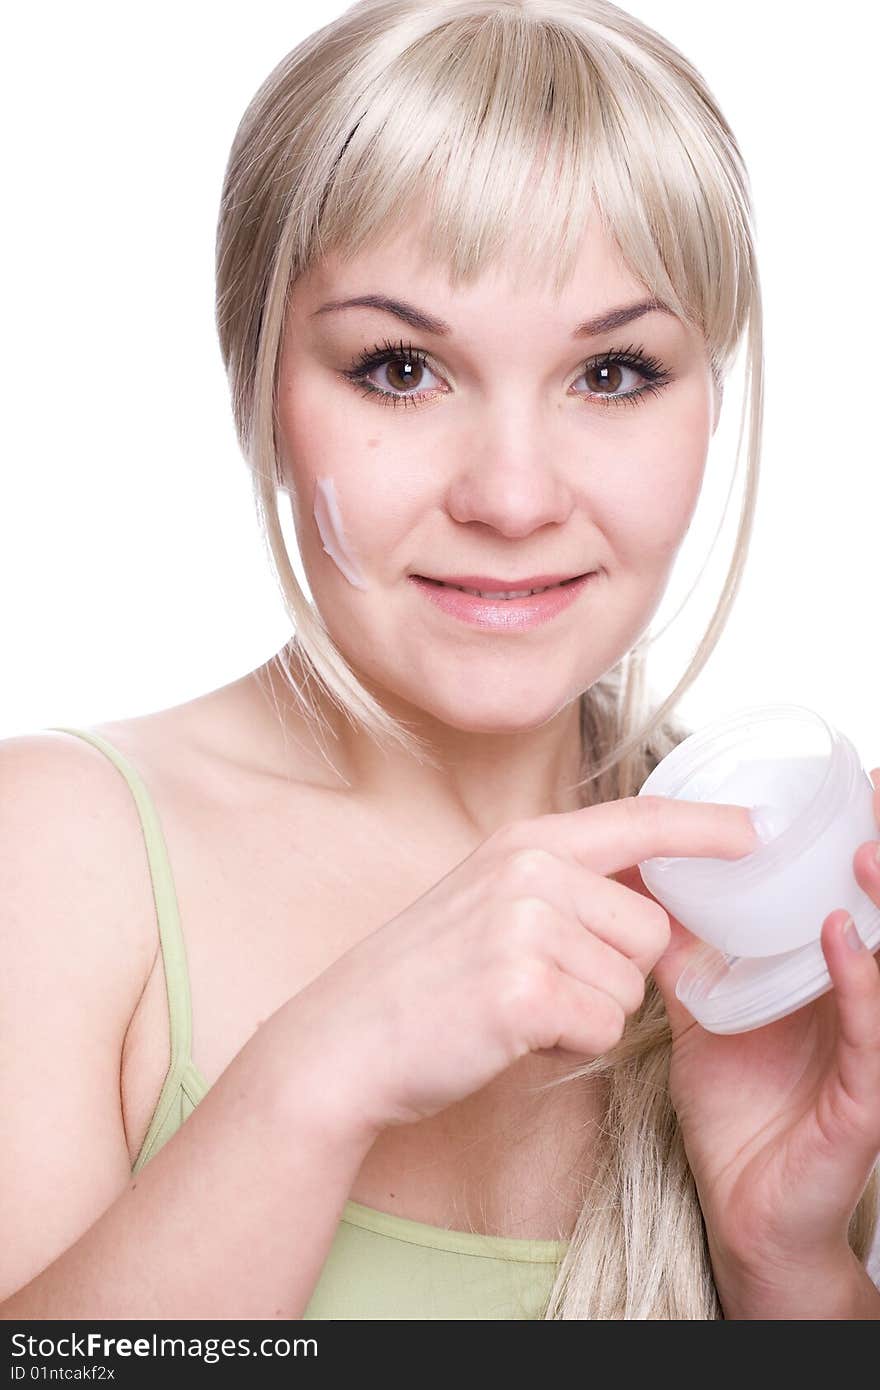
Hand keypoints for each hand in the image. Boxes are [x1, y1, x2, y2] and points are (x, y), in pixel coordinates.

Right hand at [290, 795, 755, 1136]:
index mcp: (523, 843)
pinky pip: (603, 1027)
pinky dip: (568, 1043)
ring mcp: (524, 926)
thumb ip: (565, 888)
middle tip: (540, 983)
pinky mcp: (522, 990)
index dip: (704, 826)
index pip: (637, 820)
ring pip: (633, 986)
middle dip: (616, 972)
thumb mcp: (489, 902)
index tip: (754, 829)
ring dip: (589, 1012)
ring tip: (517, 1006)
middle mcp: (529, 871)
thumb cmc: (422, 980)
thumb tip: (659, 908)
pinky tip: (510, 1034)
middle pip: (652, 929)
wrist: (342, 1040)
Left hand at [620, 768, 879, 1281]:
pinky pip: (874, 1032)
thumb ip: (689, 959)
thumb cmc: (739, 1112)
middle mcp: (860, 1006)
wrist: (744, 1212)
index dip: (855, 843)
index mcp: (827, 981)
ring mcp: (870, 1050)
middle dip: (878, 855)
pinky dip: (862, 982)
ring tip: (861, 850)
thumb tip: (643, 895)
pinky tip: (842, 938)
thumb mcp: (707, 1017)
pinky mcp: (868, 1098)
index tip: (851, 783)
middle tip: (870, 794)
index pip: (851, 898)